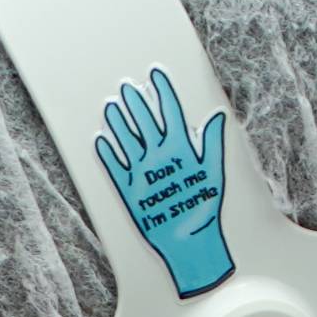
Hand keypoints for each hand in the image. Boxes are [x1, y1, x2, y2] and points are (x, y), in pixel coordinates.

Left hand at [93, 68, 232, 295]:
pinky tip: (100, 139)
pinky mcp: (127, 189)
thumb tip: (217, 116)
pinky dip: (106, 152)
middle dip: (135, 101)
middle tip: (126, 86)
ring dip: (117, 121)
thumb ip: (213, 142)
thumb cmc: (203, 209)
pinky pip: (114, 166)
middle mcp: (158, 156)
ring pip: (126, 138)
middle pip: (144, 120)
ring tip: (111, 105)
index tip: (154, 73)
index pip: (170, 111)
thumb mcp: (214, 172)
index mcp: (181, 149)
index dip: (162, 89)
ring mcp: (140, 172)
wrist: (187, 242)